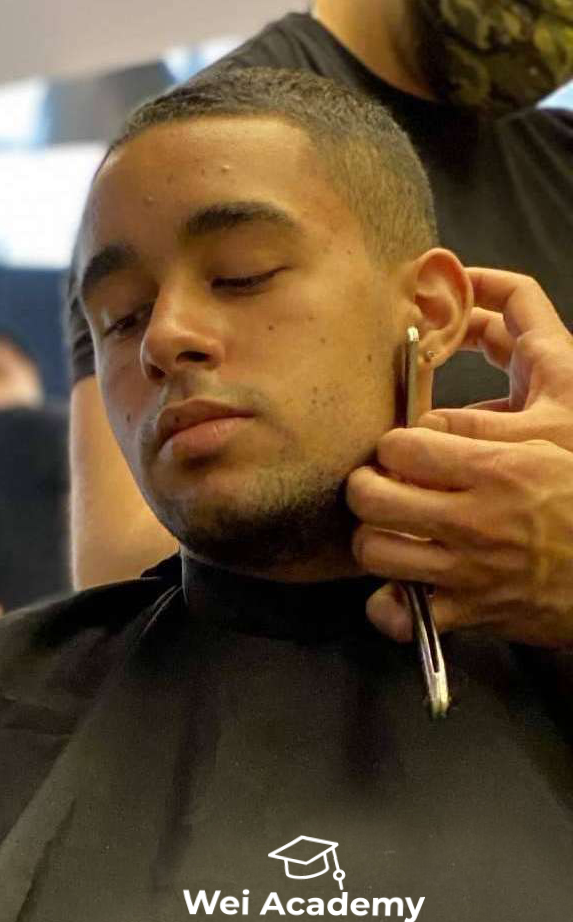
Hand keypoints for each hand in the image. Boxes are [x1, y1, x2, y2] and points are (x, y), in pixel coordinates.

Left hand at [347, 268, 572, 647]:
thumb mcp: (570, 409)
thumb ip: (530, 354)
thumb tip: (485, 306)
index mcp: (499, 464)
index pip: (401, 444)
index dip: (395, 444)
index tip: (406, 449)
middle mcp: (476, 519)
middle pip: (370, 495)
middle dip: (369, 487)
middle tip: (384, 486)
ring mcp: (468, 571)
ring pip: (373, 550)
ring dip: (375, 540)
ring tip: (393, 530)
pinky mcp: (469, 614)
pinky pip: (397, 615)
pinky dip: (390, 606)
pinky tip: (404, 588)